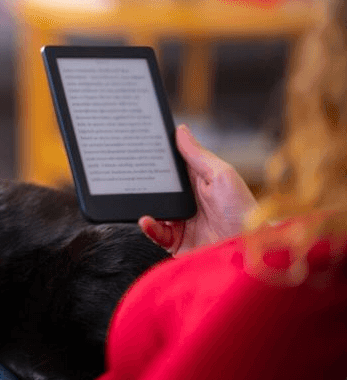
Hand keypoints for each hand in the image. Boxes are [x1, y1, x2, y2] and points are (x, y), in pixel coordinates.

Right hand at [139, 125, 256, 254]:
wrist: (248, 249)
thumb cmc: (243, 210)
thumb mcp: (221, 175)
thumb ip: (198, 155)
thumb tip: (181, 130)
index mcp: (198, 181)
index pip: (173, 166)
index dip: (158, 157)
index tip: (142, 145)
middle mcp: (187, 200)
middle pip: (159, 188)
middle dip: (144, 181)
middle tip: (130, 172)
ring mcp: (180, 221)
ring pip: (154, 209)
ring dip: (144, 204)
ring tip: (136, 198)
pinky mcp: (176, 241)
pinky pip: (156, 233)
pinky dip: (148, 226)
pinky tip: (146, 220)